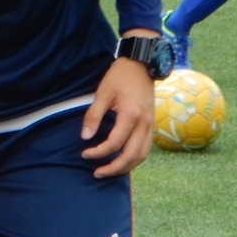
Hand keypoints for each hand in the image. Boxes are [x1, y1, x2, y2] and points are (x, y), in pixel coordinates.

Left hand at [81, 51, 154, 178]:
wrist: (142, 63)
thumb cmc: (121, 76)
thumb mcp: (103, 93)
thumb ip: (93, 116)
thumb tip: (85, 137)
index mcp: (131, 115)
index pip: (114, 143)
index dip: (98, 152)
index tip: (84, 153)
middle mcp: (144, 123)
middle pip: (131, 156)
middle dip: (113, 168)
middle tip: (97, 173)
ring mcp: (150, 125)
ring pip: (141, 155)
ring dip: (126, 167)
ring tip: (109, 171)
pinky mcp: (151, 125)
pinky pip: (145, 148)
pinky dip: (134, 158)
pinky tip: (122, 160)